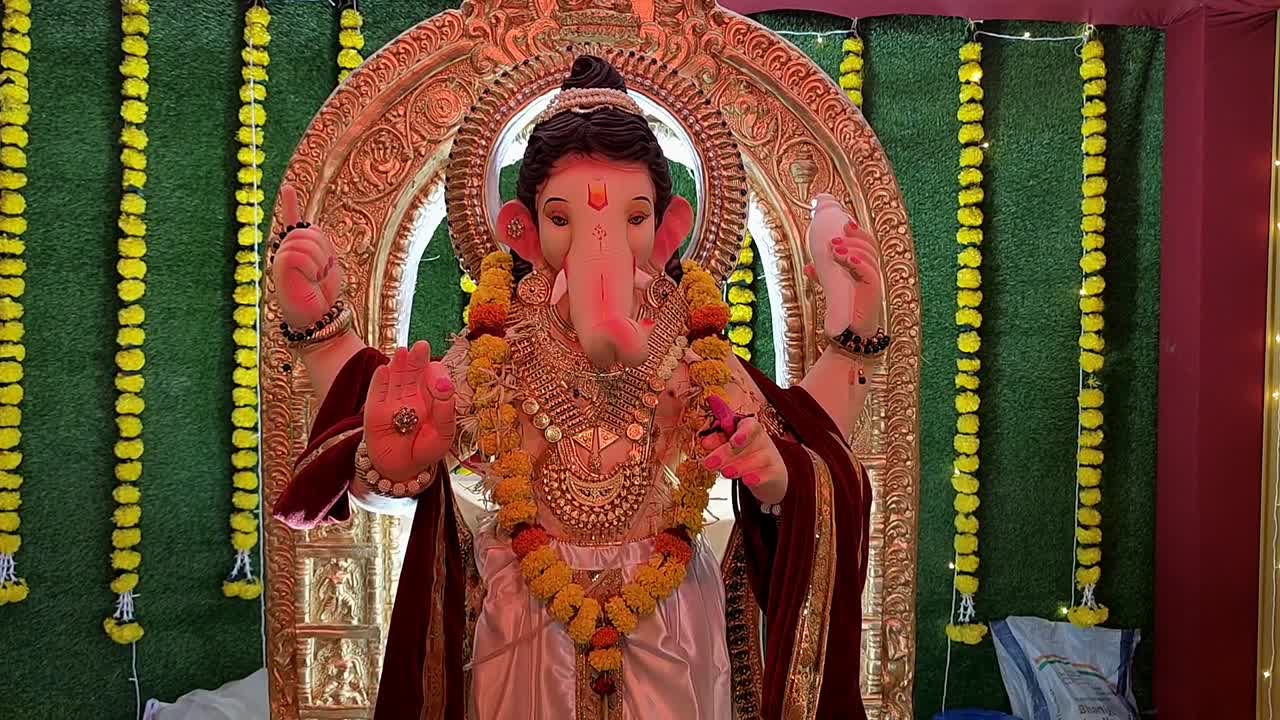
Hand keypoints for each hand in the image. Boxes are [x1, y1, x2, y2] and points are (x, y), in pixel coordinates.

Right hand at [271, 183, 343, 328]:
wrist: (317, 316)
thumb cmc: (322, 294)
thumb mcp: (326, 265)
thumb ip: (319, 245)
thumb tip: (311, 226)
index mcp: (297, 249)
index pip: (293, 222)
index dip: (290, 204)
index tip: (288, 188)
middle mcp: (285, 251)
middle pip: (308, 231)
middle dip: (323, 250)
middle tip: (321, 273)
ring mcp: (281, 258)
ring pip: (305, 241)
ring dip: (318, 261)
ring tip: (315, 278)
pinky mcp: (280, 266)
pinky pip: (299, 254)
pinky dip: (310, 266)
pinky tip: (309, 277)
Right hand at [363, 341, 456, 480]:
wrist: (402, 469)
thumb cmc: (425, 449)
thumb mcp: (443, 436)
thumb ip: (446, 413)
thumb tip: (446, 389)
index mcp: (431, 396)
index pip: (435, 378)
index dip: (438, 377)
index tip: (442, 386)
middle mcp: (412, 393)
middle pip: (414, 371)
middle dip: (418, 359)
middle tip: (422, 346)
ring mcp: (392, 400)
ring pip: (395, 377)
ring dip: (399, 364)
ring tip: (403, 352)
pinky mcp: (375, 410)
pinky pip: (376, 393)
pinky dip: (379, 382)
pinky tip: (384, 370)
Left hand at [701, 415, 787, 505]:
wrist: (769, 473)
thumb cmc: (746, 454)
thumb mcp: (731, 445)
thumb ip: (718, 441)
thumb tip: (705, 442)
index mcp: (749, 427)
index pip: (748, 425)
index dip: (741, 433)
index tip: (732, 441)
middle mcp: (761, 439)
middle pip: (746, 444)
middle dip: (726, 453)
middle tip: (710, 463)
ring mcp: (770, 456)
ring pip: (756, 459)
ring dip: (739, 466)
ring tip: (725, 473)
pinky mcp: (774, 473)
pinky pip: (766, 475)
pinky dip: (756, 478)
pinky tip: (747, 480)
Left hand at [806, 213, 884, 337]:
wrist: (851, 332)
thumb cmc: (846, 308)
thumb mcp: (832, 288)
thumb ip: (823, 276)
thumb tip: (809, 267)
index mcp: (864, 266)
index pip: (867, 243)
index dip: (858, 232)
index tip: (845, 223)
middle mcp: (871, 271)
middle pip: (869, 246)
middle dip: (854, 237)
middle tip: (835, 238)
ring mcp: (873, 281)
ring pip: (869, 256)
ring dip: (851, 249)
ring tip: (835, 249)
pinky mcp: (873, 291)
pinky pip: (869, 272)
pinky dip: (858, 263)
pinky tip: (848, 259)